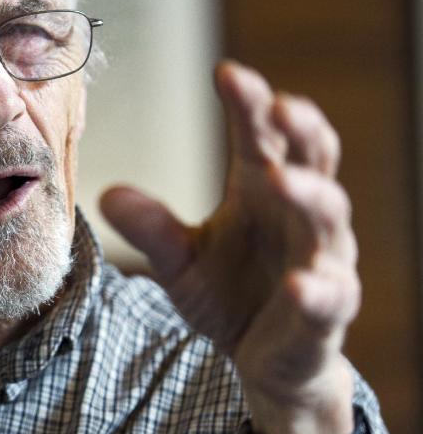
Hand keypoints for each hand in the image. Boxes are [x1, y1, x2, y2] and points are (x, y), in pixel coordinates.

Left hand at [100, 61, 358, 433]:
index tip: (226, 72)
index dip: (250, 103)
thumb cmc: (229, 293)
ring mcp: (321, 261)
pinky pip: (328, 297)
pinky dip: (316, 289)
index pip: (262, 136)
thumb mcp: (179, 260)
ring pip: (328, 218)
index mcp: (262, 191)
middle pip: (312, 159)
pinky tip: (297, 283)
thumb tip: (106, 193)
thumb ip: (151, 228)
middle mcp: (298, 216)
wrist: (265, 361)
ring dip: (309, 195)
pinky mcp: (327, 312)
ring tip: (280, 178)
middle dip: (299, 129)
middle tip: (277, 104)